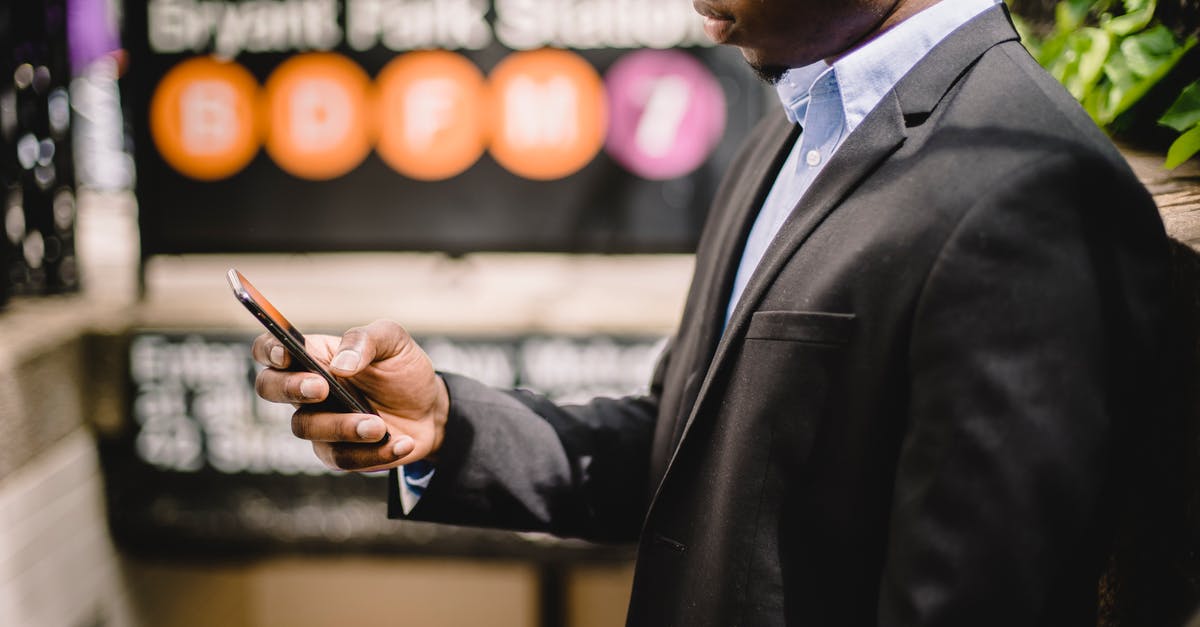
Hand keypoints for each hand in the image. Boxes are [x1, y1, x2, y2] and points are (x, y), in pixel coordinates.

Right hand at [252, 320, 448, 472]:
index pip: (270, 348)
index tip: (286, 354)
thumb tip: (340, 364)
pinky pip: (341, 457)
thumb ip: (365, 340)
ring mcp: (319, 422)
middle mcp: (308, 389)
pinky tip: (401, 442)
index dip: (269, 350)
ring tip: (378, 426)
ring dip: (342, 426)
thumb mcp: (394, 342)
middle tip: (322, 388)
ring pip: (306, 427)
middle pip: (269, 387)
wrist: (431, 410)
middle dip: (290, 388)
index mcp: (315, 355)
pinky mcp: (337, 452)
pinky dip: (374, 453)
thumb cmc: (404, 370)